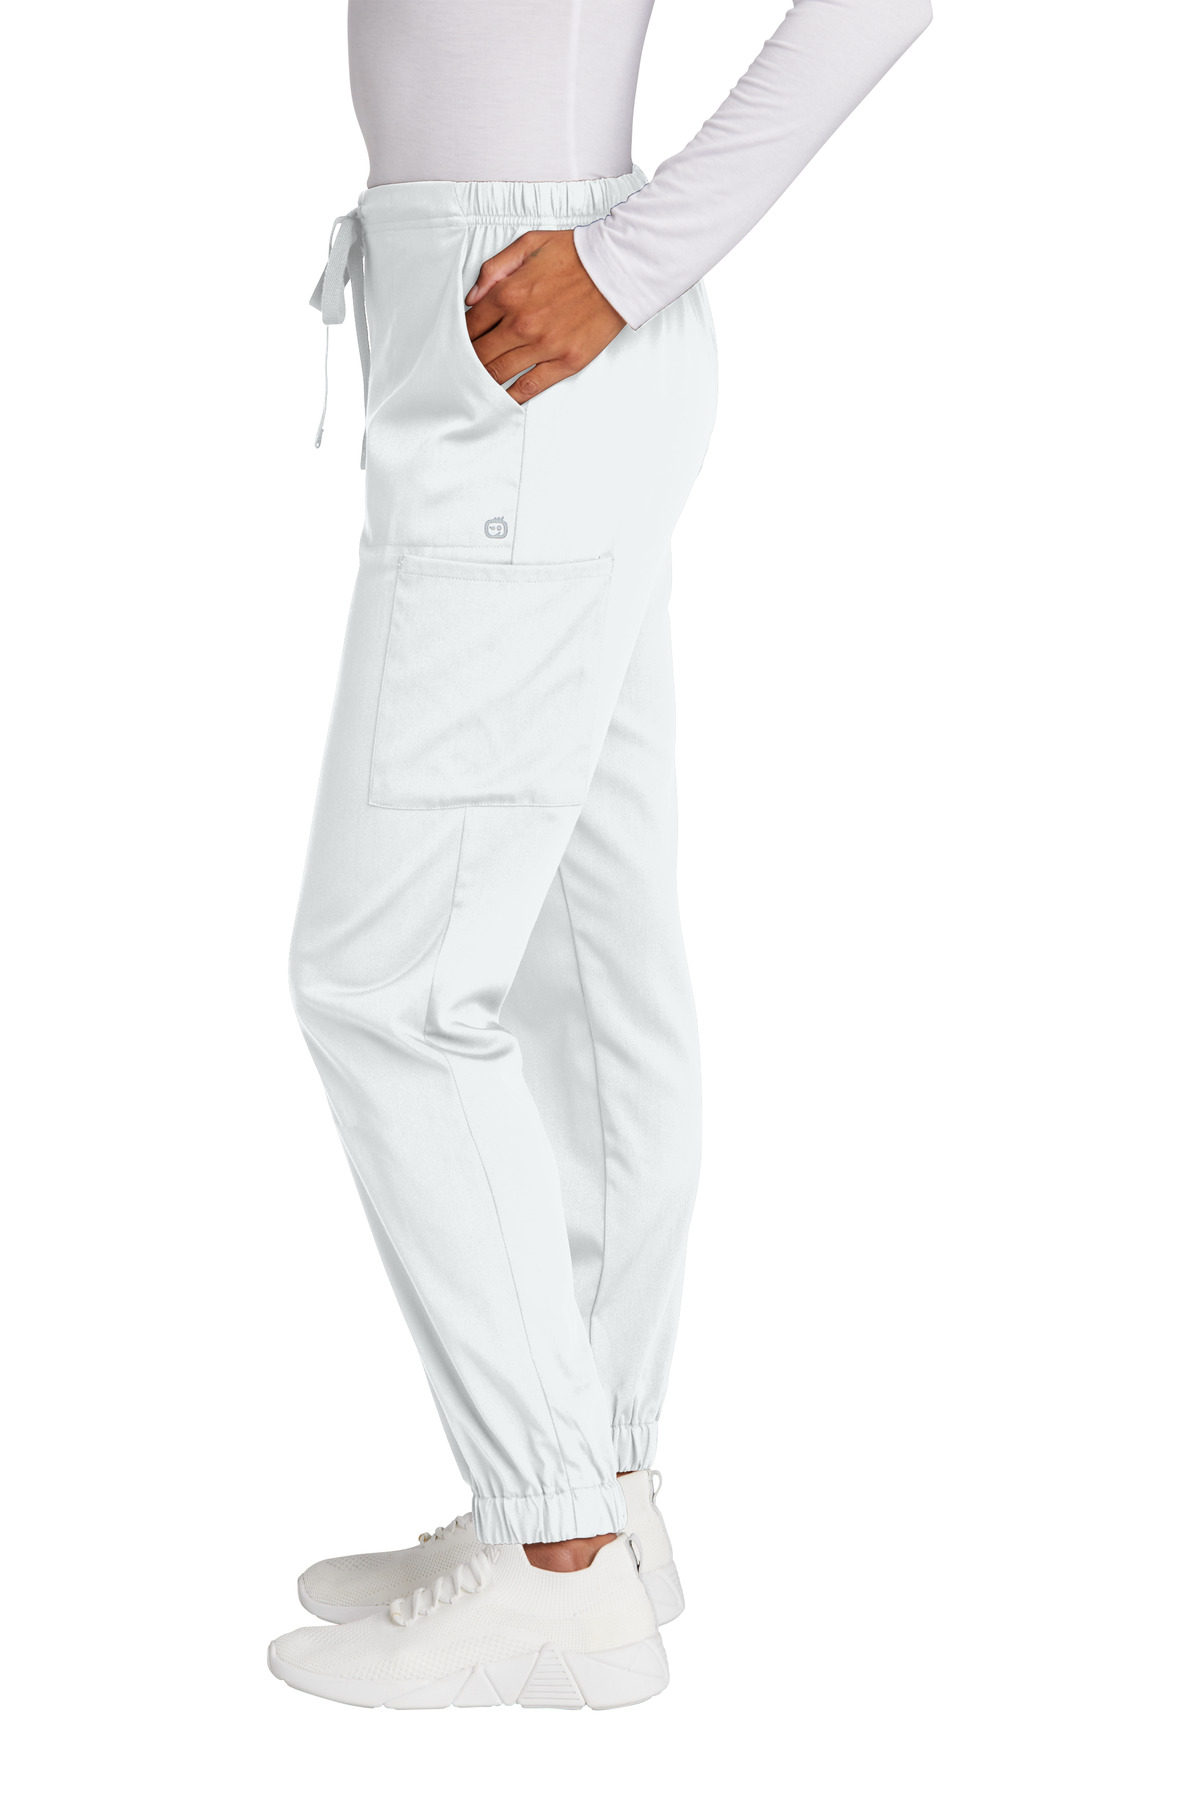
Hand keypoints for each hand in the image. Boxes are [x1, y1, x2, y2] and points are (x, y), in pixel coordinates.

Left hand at [466, 230, 625, 403]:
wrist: (618, 268)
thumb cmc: (576, 255)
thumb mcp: (528, 244)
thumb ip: (494, 269)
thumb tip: (472, 298)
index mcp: (508, 293)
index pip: (471, 326)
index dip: (461, 337)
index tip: (460, 343)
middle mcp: (522, 323)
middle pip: (480, 353)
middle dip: (468, 361)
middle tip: (464, 367)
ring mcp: (544, 346)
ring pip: (500, 372)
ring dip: (485, 379)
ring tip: (477, 383)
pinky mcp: (565, 361)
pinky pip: (530, 386)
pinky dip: (512, 395)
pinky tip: (503, 398)